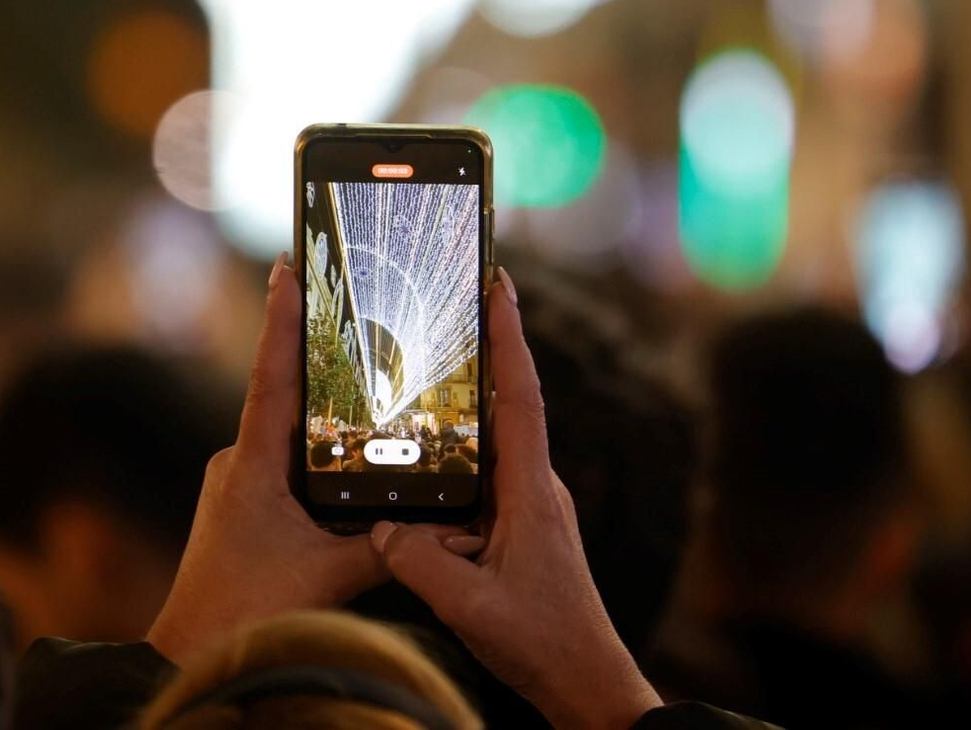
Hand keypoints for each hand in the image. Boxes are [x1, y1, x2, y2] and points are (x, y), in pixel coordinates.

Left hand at [146, 255, 474, 663]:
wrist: (188, 657)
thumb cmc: (250, 615)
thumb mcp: (331, 577)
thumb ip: (390, 547)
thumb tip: (453, 530)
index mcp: (253, 464)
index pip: (272, 377)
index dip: (281, 319)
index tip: (286, 265)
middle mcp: (237, 464)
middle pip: (284, 398)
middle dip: (316, 356)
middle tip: (346, 304)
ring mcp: (235, 486)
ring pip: (287, 436)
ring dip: (321, 411)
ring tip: (363, 378)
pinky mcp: (239, 508)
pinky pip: (284, 466)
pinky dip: (315, 453)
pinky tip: (348, 457)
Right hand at [371, 270, 661, 729]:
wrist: (588, 686)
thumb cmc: (544, 644)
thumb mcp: (468, 606)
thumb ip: (419, 561)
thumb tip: (382, 525)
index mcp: (532, 492)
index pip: (522, 397)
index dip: (509, 337)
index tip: (499, 284)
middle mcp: (537, 489)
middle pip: (507, 406)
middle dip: (483, 354)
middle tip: (449, 306)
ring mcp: (532, 509)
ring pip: (491, 446)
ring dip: (463, 410)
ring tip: (421, 375)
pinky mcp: (522, 532)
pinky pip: (484, 481)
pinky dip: (457, 462)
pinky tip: (422, 466)